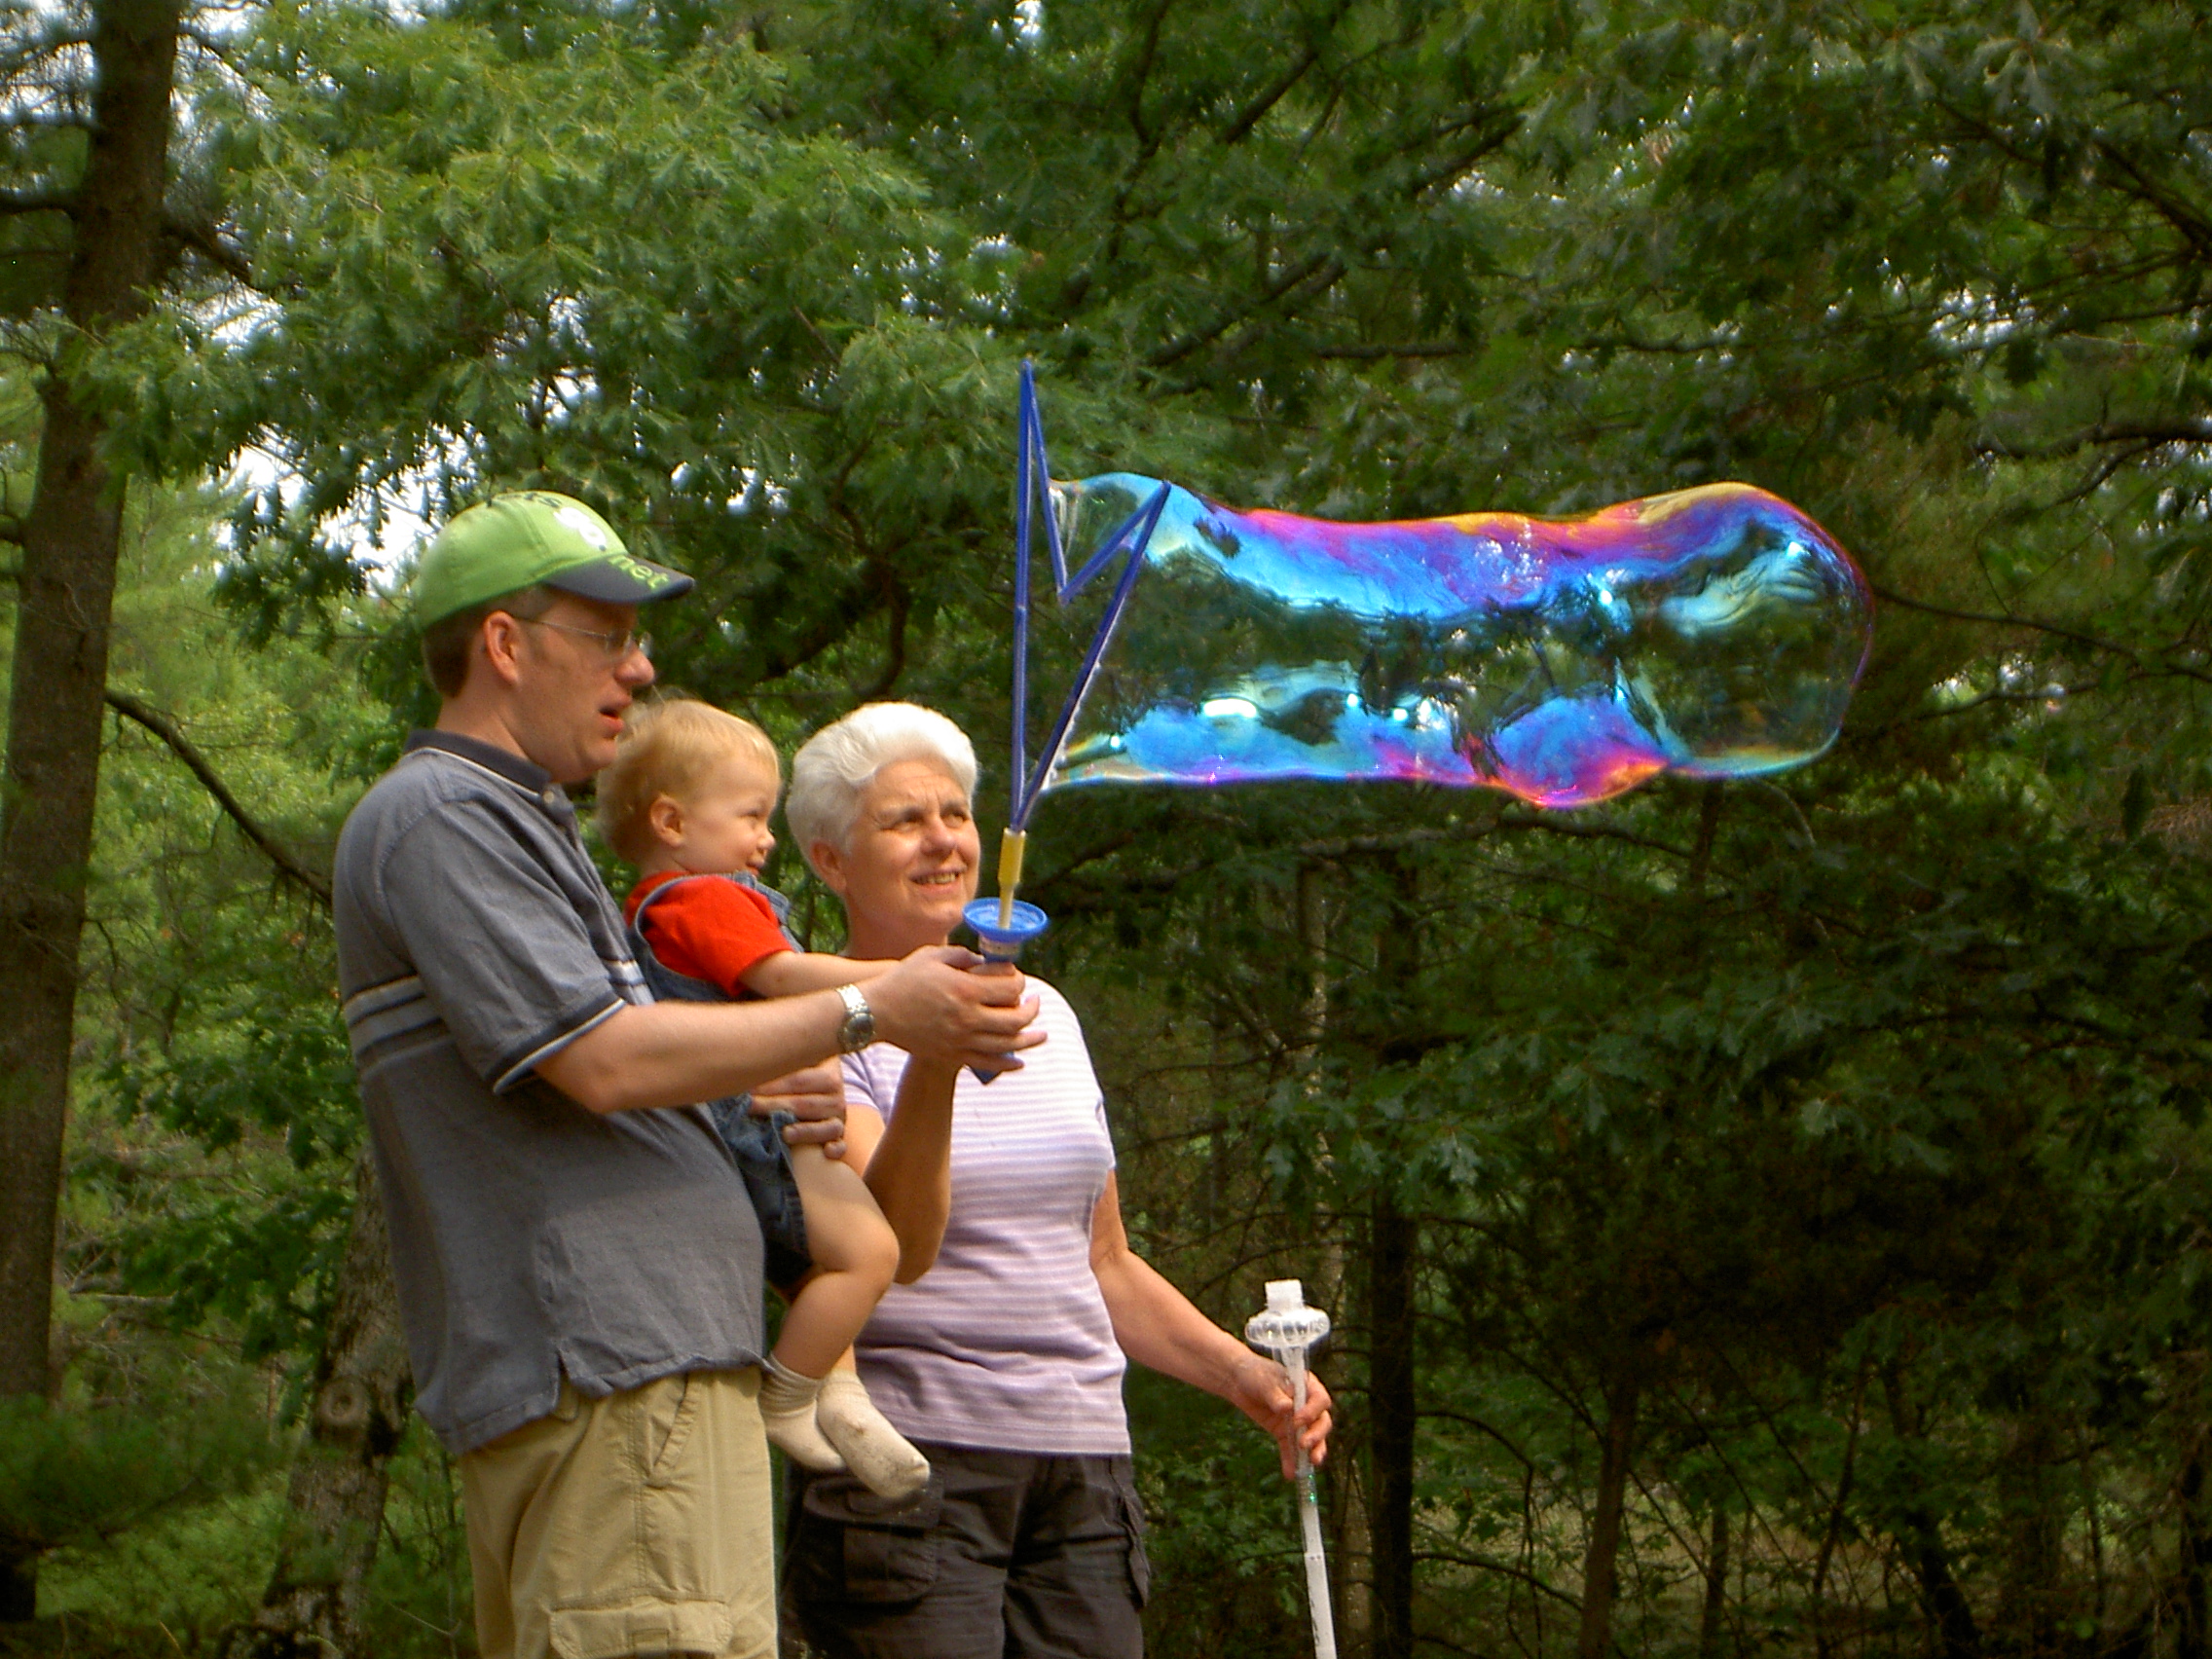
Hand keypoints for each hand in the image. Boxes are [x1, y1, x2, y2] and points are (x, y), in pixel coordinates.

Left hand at [750, 1062, 848, 1159]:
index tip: (747, 1087)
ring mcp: (839, 1120)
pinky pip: (841, 1146)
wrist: (820, 1090)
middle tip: (749, 1106)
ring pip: (827, 1127)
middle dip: (774, 1105)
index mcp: (829, 1075)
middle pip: (805, 1104)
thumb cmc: (802, 1077)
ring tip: (784, 1133)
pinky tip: (826, 1152)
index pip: (798, 1080)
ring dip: (805, 1131)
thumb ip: (781, 1067)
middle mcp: (836, 1098)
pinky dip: (836, 1149)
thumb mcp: (798, 1065)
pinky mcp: (839, 1139)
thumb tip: (749, 1069)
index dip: (772, 1084)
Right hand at [865, 945, 1046, 1072]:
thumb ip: (964, 956)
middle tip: (1035, 1003)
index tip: (1017, 979)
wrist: (876, 1011)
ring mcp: (960, 1039)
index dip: (1019, 982)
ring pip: (1007, 1044)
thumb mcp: (933, 956)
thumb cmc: (903, 980)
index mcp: (965, 989)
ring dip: (1029, 1039)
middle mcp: (967, 1017)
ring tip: (1041, 1034)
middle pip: (1015, 1019)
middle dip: (1031, 1010)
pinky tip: (1020, 1061)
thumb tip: (985, 962)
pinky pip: (987, 1062)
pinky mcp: (951, 1054)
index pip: (1010, 987)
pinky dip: (1008, 1063)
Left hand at [1229, 1351, 1333, 1480]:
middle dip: (1316, 1435)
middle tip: (1304, 1445)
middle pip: (1321, 1422)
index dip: (1312, 1411)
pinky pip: (1290, 1448)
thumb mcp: (1264, 1382)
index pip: (1319, 1400)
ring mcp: (1297, 1421)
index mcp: (1307, 1386)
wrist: (1238, 1381)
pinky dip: (1291, 1461)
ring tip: (1311, 1464)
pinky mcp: (1283, 1432)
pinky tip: (1289, 1474)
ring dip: (1312, 1452)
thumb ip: (1276, 1396)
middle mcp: (1307, 1405)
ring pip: (1311, 1438)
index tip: (1298, 1420)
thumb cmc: (1255, 1374)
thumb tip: (1287, 1408)